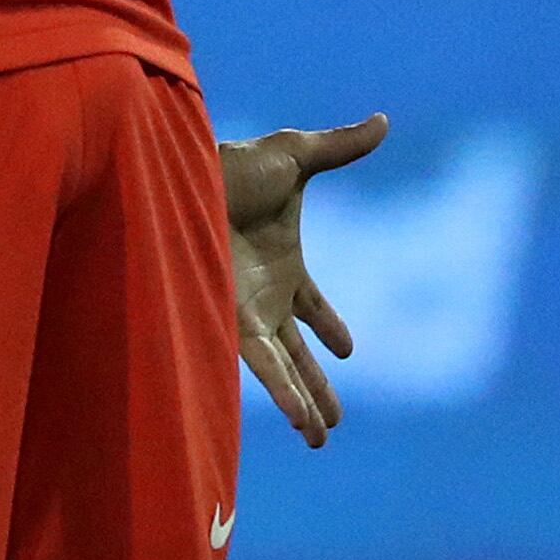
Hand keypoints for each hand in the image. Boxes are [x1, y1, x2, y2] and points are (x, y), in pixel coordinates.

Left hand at [221, 113, 387, 447]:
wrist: (176, 177)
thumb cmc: (228, 164)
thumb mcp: (292, 156)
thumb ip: (338, 146)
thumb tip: (383, 120)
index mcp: (283, 262)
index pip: (311, 304)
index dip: (329, 325)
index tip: (348, 349)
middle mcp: (263, 293)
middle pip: (298, 351)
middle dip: (316, 385)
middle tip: (333, 422)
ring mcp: (245, 310)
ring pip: (283, 368)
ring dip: (304, 403)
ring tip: (321, 439)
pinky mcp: (229, 320)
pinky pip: (263, 365)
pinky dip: (283, 393)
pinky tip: (300, 422)